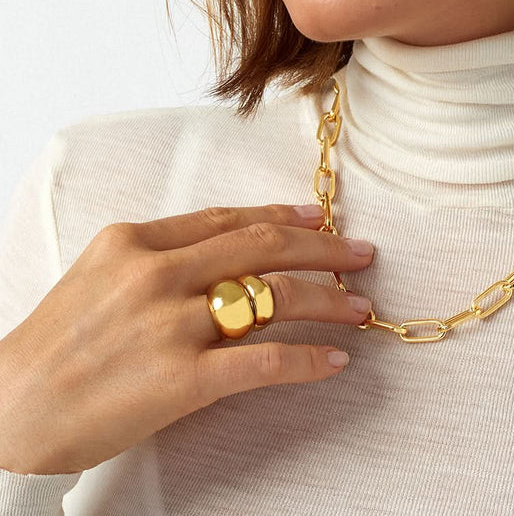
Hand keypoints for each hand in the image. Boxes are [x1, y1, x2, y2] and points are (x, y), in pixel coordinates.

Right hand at [0, 203, 373, 473]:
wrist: (8, 412)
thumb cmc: (53, 345)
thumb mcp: (98, 274)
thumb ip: (158, 255)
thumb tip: (226, 249)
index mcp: (134, 241)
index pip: (225, 218)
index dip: (279, 216)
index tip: (317, 218)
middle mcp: (157, 273)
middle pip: (261, 246)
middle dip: (322, 247)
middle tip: (362, 253)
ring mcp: (171, 325)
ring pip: (273, 298)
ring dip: (328, 300)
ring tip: (360, 307)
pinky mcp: (182, 379)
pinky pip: (264, 361)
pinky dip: (307, 360)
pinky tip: (334, 361)